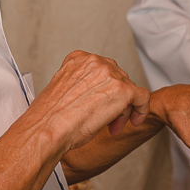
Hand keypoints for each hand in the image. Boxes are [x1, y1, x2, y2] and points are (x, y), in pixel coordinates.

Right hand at [31, 51, 149, 152]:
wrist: (46, 130)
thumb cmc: (49, 118)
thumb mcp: (62, 90)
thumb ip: (80, 85)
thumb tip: (93, 96)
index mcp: (77, 59)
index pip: (102, 70)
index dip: (103, 90)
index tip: (99, 104)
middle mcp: (95, 62)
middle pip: (116, 79)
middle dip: (114, 101)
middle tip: (107, 121)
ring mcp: (110, 74)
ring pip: (127, 90)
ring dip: (122, 109)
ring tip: (111, 127)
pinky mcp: (123, 90)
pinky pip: (142, 97)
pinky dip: (141, 109)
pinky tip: (135, 120)